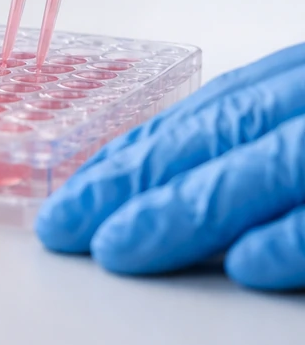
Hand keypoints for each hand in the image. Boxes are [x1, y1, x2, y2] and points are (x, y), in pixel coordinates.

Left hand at [36, 43, 304, 290]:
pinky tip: (240, 265)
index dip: (132, 153)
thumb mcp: (302, 111)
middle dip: (128, 182)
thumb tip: (171, 174)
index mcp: (296, 79)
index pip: (201, 115)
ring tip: (113, 248)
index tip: (75, 191)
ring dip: (179, 211)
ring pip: (258, 168)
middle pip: (211, 137)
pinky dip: (291, 238)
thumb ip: (252, 134)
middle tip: (62, 225)